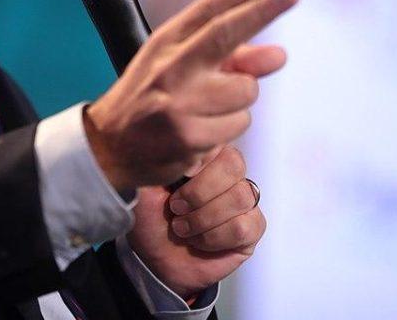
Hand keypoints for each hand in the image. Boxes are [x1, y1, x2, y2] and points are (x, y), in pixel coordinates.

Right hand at [83, 0, 296, 191]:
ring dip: (238, 103)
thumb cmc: (152, 98)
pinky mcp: (189, 138)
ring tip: (206, 112)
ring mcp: (179, 102)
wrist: (109, 146)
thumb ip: (231, 59)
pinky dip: (225, 132)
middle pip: (227, 32)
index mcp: (167, 42)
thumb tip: (280, 55)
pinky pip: (236, 128)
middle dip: (264, 8)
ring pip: (246, 91)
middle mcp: (171, 66)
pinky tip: (198, 134)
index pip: (209, 8)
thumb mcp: (181, 67)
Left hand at [127, 143, 266, 298]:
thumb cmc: (149, 217)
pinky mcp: (251, 229)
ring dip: (203, 218)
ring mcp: (244, 201)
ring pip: (240, 197)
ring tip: (182, 228)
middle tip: (175, 207)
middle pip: (233, 165)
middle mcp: (229, 174)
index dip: (198, 160)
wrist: (152, 257)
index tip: (179, 177)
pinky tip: (200, 242)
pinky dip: (214, 238)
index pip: (217, 140)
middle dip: (198, 192)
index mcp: (205, 155)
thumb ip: (162, 157)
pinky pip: (244, 227)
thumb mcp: (145, 182)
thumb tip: (188, 148)